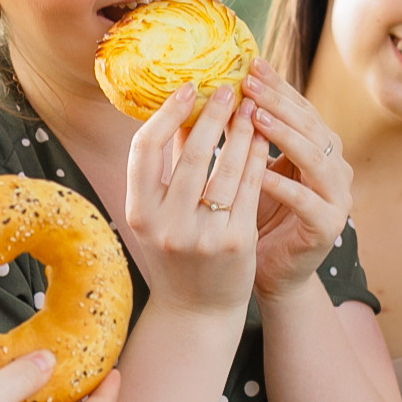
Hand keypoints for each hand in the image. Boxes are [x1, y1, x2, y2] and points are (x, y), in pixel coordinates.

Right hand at [119, 80, 268, 314]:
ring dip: (240, 132)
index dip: (165, 115)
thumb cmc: (176, 256)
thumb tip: (180, 111)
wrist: (196, 312)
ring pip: (226, 169)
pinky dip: (257, 160)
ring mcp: (202, 236)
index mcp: (138, 213)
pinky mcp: (236, 243)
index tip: (186, 89)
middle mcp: (166, 225)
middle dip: (212, 115)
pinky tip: (262, 139)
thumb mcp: (158, 216)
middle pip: (190, 155)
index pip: (143, 150)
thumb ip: (167, 167)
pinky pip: (250, 189)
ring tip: (251, 108)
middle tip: (227, 89)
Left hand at [240, 59, 355, 300]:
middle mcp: (333, 168)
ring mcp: (337, 198)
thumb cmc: (251, 219)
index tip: (249, 65)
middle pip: (310, 125)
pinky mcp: (330, 227)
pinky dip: (285, 187)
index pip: (299, 108)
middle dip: (278, 103)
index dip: (276, 87)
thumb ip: (231, 139)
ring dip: (284, 136)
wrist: (269, 274)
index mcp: (316, 150)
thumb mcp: (240, 172)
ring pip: (316, 158)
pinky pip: (307, 202)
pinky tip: (260, 175)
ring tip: (254, 118)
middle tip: (250, 83)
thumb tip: (194, 98)